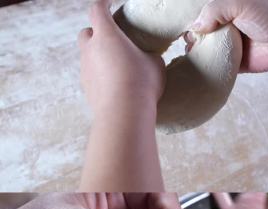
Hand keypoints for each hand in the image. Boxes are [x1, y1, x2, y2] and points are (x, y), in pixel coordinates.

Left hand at [78, 0, 164, 115]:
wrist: (124, 112)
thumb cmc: (142, 82)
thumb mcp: (155, 64)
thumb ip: (149, 55)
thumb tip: (149, 58)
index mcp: (106, 35)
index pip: (97, 10)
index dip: (103, 4)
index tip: (109, 3)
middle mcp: (90, 49)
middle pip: (86, 33)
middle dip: (97, 33)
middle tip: (114, 40)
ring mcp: (85, 69)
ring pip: (88, 56)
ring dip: (100, 56)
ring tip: (119, 67)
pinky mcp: (86, 87)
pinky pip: (92, 75)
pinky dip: (101, 75)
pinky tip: (117, 85)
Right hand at [189, 0, 267, 108]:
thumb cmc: (266, 19)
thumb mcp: (239, 3)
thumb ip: (216, 9)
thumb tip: (196, 26)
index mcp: (226, 9)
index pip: (202, 12)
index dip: (192, 18)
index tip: (184, 24)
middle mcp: (224, 26)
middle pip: (200, 31)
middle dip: (192, 35)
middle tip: (191, 40)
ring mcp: (227, 44)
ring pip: (204, 48)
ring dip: (196, 50)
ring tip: (191, 50)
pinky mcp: (231, 62)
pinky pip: (214, 64)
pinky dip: (206, 64)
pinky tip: (197, 63)